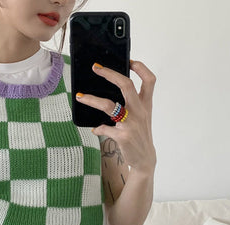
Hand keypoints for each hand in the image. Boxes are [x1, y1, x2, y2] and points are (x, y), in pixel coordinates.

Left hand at [76, 60, 156, 174]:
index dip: (140, 68)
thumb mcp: (141, 118)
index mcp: (146, 105)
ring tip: (80, 97)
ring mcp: (131, 123)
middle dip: (110, 74)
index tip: (129, 60)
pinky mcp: (123, 136)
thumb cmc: (140, 136)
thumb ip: (131, 105)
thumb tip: (108, 94)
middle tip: (95, 68)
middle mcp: (140, 111)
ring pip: (109, 105)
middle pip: (126, 85)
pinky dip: (98, 128)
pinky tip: (95, 129)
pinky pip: (104, 128)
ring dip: (92, 100)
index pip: (149, 80)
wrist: (145, 159)